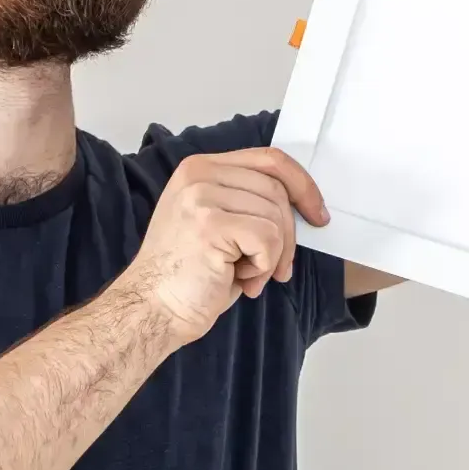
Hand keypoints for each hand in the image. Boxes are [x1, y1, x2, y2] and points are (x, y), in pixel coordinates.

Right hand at [117, 148, 329, 345]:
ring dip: (273, 256)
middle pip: (277, 189)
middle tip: (277, 268)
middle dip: (289, 235)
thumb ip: (247, 201)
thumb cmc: (188, 275)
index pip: (269, 159)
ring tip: (247, 275)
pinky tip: (240, 280)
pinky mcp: (209, 224)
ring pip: (276, 217)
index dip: (302, 185)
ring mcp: (201, 197)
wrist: (151, 309)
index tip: (317, 214)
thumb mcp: (216, 221)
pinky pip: (268, 239)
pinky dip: (264, 267)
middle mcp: (198, 174)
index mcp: (200, 167)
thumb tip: (302, 204)